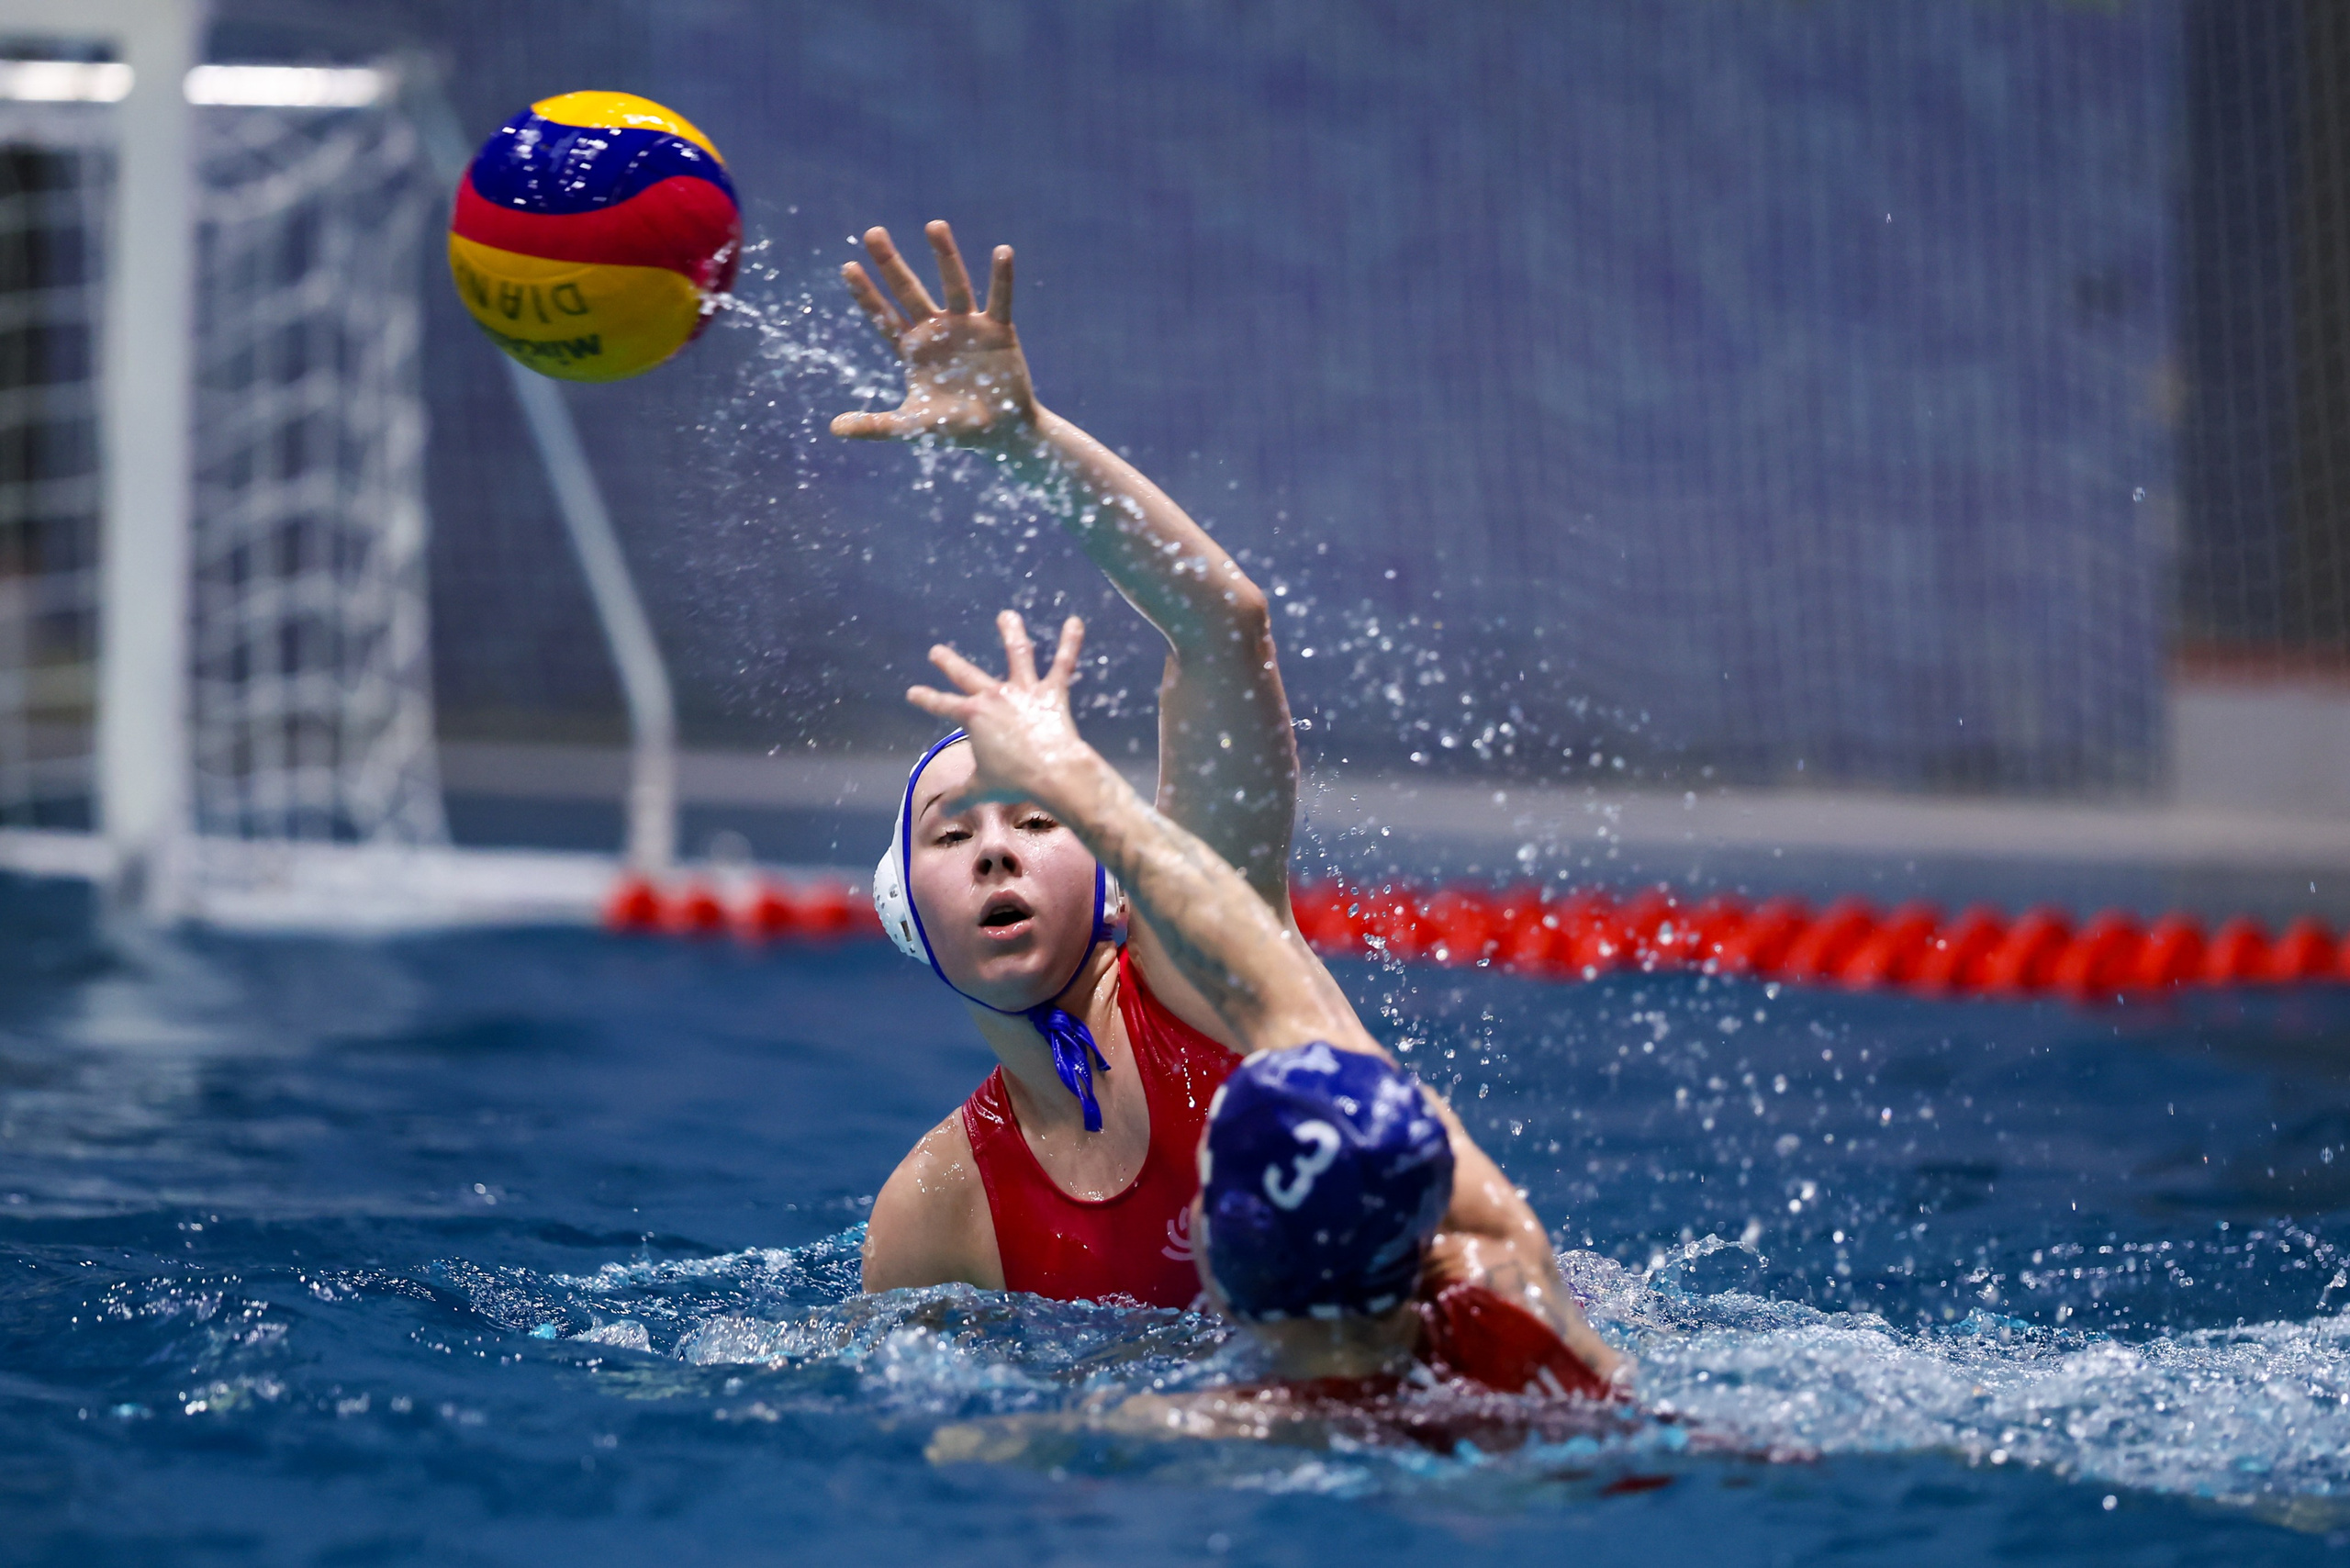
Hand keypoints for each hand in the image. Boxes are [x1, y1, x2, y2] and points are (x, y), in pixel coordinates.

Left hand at [831, 222, 1037, 445]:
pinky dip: (1002, 277)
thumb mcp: (911, 426)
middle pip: (909, 291)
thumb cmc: (955, 429)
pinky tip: (1002, 251)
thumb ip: (874, 425)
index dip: (866, 294)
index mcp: (912, 349)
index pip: (883, 316)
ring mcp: (968, 327)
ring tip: (933, 225)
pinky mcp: (998, 330)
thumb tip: (833, 429)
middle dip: (891, 263)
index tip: (847, 266)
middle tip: (872, 233)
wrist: (1001, 434)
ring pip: (953, 285)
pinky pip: (1000, 299)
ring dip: (945, 256)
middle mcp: (936, 330)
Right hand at [907, 612, 1097, 811]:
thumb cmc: (1014, 781)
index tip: (912, 692)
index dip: (926, 699)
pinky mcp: (1051, 693)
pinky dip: (1070, 642)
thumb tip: (942, 813)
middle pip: (967, 675)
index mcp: (973, 716)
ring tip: (1007, 615)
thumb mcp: (981, 788)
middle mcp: (994, 696)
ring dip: (1011, 633)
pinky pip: (1062, 664)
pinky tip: (1075, 622)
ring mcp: (1023, 691)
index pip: (942, 705)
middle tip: (936, 651)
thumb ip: (959, 796)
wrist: (1050, 773)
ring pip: (1016, 655)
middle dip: (949, 663)